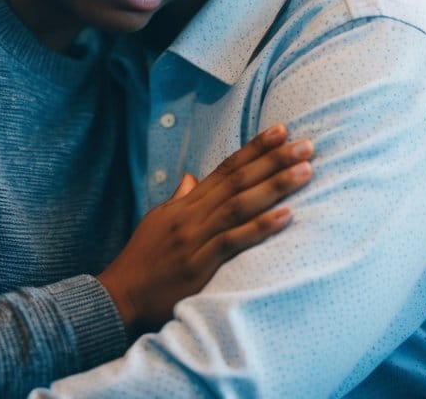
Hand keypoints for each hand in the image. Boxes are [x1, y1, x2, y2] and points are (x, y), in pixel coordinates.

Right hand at [96, 123, 313, 330]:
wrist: (120, 295)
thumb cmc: (142, 260)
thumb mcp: (157, 221)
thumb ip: (179, 200)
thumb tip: (191, 178)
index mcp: (184, 204)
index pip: (224, 169)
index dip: (253, 149)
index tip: (281, 131)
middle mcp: (191, 216)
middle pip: (237, 181)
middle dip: (273, 160)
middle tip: (306, 145)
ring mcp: (194, 239)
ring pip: (239, 205)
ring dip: (274, 186)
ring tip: (304, 171)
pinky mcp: (198, 265)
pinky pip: (232, 241)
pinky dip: (259, 227)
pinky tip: (286, 216)